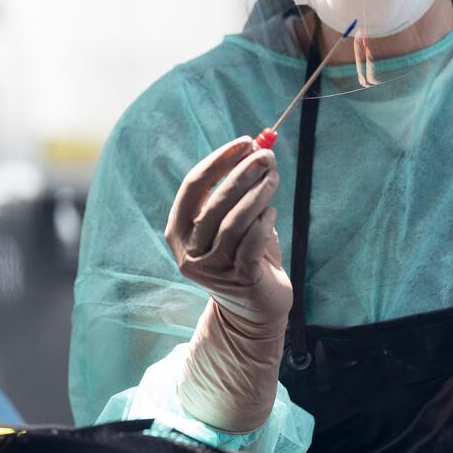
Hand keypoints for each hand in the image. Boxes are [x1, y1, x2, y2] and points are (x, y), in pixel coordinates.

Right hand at [164, 136, 291, 330]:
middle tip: (266, 156)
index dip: (219, 161)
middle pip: (213, 202)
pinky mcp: (238, 280)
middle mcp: (189, 250)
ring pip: (233, 222)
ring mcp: (212, 268)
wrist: (254, 309)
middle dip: (241, 174)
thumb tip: (255, 150)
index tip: (245, 142)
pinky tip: (272, 213)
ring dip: (257, 194)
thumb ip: (236, 192)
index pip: (193, 186)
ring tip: (274, 177)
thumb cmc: (243, 255)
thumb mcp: (230, 223)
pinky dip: (264, 223)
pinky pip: (251, 244)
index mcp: (178, 231)